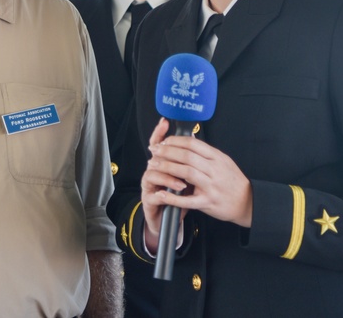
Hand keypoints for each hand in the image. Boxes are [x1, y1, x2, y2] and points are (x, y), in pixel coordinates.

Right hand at [140, 118, 181, 249]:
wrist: (168, 220)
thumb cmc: (180, 198)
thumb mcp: (187, 178)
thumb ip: (188, 162)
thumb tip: (194, 140)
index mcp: (162, 163)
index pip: (158, 144)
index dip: (159, 132)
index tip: (164, 122)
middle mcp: (153, 172)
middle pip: (154, 157)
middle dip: (166, 155)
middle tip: (180, 158)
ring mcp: (149, 186)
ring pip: (151, 174)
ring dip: (168, 177)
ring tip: (182, 183)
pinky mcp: (149, 201)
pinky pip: (154, 195)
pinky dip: (165, 195)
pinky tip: (174, 194)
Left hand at [144, 118, 253, 228]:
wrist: (248, 202)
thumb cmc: (232, 181)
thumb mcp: (223, 161)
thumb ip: (206, 152)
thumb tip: (188, 139)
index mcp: (217, 158)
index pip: (192, 144)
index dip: (174, 141)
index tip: (163, 142)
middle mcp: (214, 170)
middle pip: (187, 156)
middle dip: (167, 152)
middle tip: (154, 151)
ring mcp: (211, 186)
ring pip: (186, 173)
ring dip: (167, 168)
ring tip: (155, 165)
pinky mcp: (208, 202)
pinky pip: (188, 200)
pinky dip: (173, 197)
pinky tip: (162, 193)